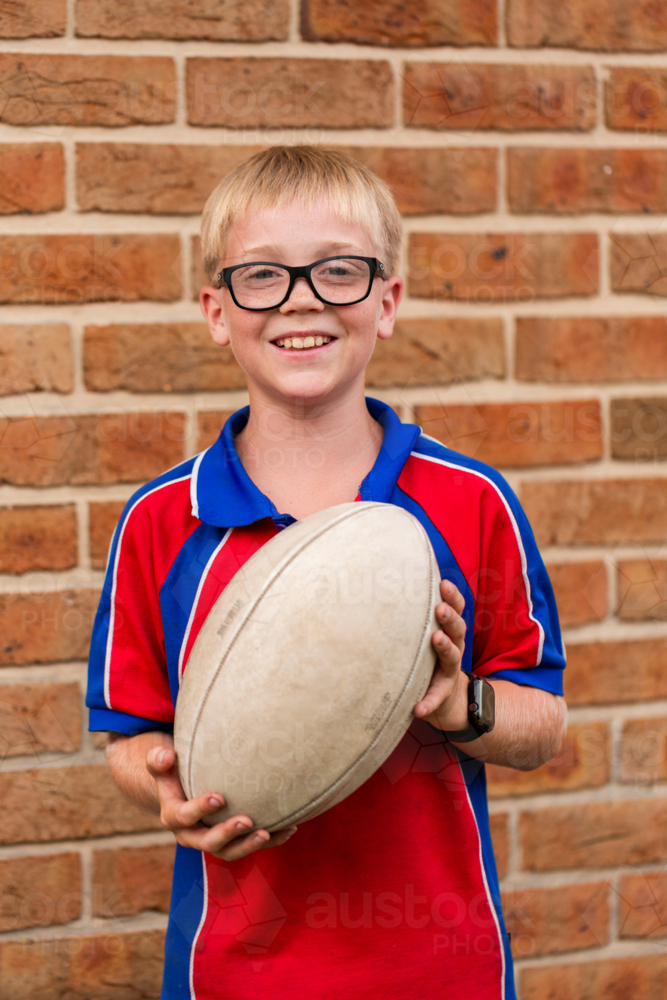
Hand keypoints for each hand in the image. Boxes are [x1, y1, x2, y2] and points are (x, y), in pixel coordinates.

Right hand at [146, 745, 296, 860]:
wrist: (181, 790)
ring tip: (267, 833)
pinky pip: (248, 846)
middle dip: (227, 833)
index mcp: (173, 816)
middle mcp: (191, 834)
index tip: (219, 797)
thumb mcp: (161, 764)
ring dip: (248, 845)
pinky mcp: (230, 842)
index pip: (184, 817)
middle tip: (247, 820)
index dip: (200, 809)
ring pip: (229, 852)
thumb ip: (158, 760)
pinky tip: (288, 829)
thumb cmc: (174, 771)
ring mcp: (212, 840)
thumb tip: (166, 756)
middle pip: (208, 842)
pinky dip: (269, 841)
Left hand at [414, 580, 468, 731]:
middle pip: (457, 630)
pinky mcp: (440, 695)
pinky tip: (419, 709)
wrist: (448, 700)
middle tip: (440, 608)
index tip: (443, 583)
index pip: (456, 610)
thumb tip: (393, 581)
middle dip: (450, 617)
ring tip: (437, 639)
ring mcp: (448, 672)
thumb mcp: (427, 635)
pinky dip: (428, 703)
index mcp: (449, 632)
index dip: (452, 597)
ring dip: (446, 648)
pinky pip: (435, 699)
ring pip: (452, 658)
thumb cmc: (430, 658)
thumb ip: (417, 615)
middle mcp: (454, 649)